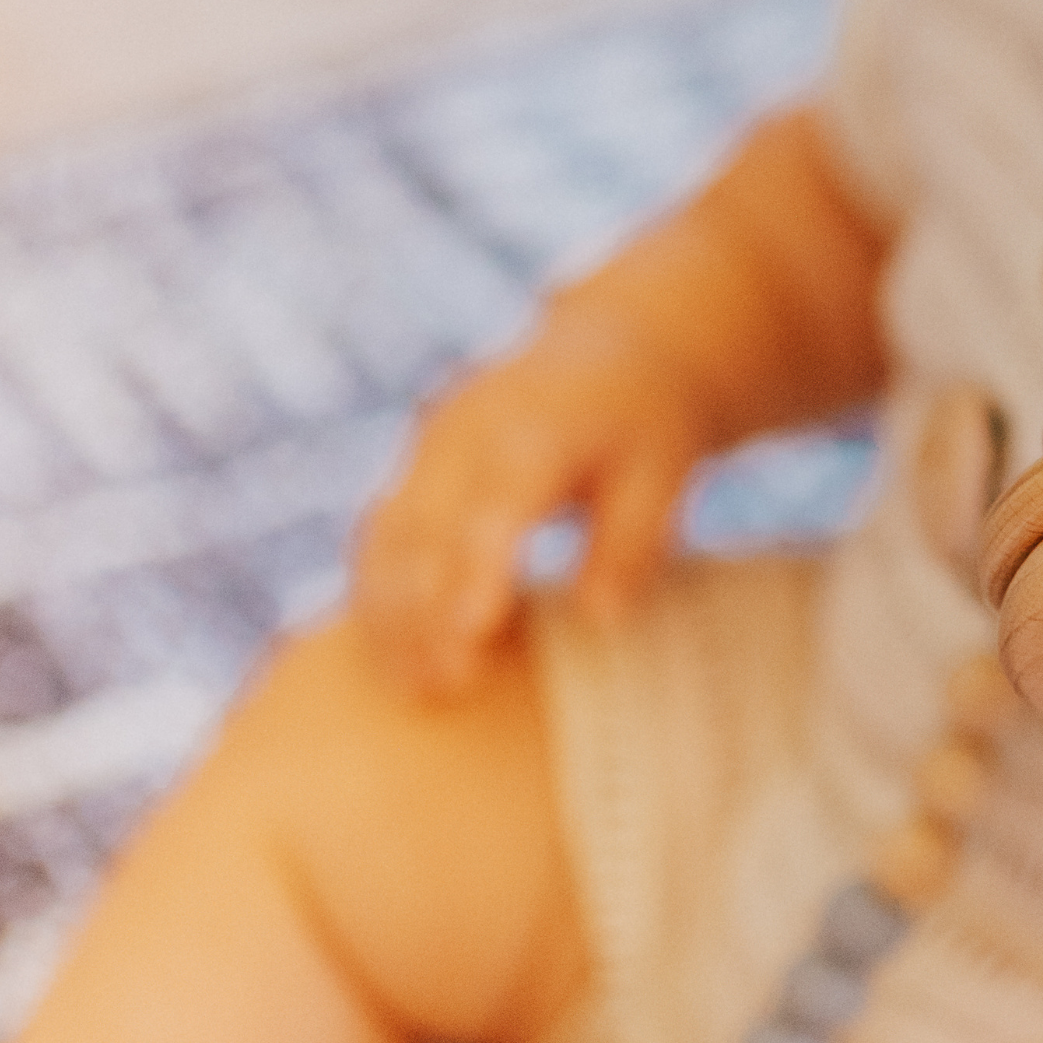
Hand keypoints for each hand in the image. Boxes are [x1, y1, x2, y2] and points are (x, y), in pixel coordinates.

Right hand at [353, 304, 714, 697]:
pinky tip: (398, 651)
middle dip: (424, 613)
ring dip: (389, 613)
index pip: (496, 507)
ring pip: (385, 534)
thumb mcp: (664, 473)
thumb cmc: (645, 425)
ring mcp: (431, 443)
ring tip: (416, 688)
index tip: (473, 638)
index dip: (477, 572)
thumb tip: (601, 621)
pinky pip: (378, 531)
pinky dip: (378, 592)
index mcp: (537, 428)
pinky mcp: (414, 462)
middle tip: (446, 691)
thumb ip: (631, 544)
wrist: (613, 350)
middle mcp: (469, 430)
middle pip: (424, 528)